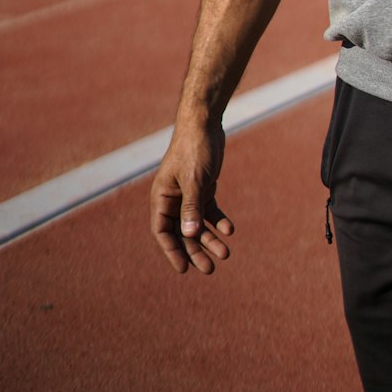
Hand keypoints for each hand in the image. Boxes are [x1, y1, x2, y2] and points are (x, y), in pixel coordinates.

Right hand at [150, 121, 233, 274]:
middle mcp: (172, 199)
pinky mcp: (203, 188)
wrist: (205, 123)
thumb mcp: (194, 180)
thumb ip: (192, 207)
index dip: (172, 251)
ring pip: (198, 224)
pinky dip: (218, 221)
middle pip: (182, 232)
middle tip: (211, 268)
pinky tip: (230, 230)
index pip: (162, 231)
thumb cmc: (194, 149)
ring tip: (226, 253)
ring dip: (210, 238)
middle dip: (196, 250)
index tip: (184, 269)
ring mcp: (188, 194)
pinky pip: (209, 211)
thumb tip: (189, 235)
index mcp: (161, 197)